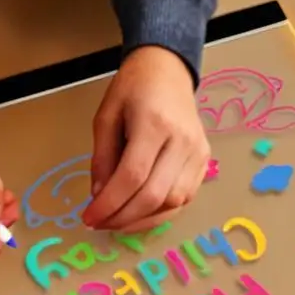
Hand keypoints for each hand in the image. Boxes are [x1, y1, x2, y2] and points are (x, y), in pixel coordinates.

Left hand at [83, 45, 208, 231]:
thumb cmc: (132, 89)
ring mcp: (199, 153)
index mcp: (154, 124)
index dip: (110, 204)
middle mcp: (182, 141)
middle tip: (99, 223)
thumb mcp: (106, 117)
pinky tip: (139, 214)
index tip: (89, 217)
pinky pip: (185, 198)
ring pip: (173, 202)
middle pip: (155, 195)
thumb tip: (99, 197)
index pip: (133, 176)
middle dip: (123, 217)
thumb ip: (102, 159)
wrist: (167, 71)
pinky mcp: (205, 161)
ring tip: (116, 221)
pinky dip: (160, 212)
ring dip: (142, 220)